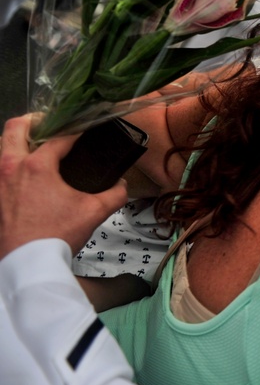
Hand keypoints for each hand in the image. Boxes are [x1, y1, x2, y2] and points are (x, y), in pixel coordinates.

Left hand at [0, 115, 126, 258]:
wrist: (28, 263)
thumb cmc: (58, 234)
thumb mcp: (94, 212)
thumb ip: (114, 194)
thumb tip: (122, 185)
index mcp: (37, 166)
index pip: (59, 138)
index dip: (76, 131)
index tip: (86, 130)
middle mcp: (11, 167)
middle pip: (15, 128)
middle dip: (33, 121)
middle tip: (48, 125)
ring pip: (1, 147)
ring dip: (17, 142)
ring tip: (35, 147)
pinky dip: (10, 164)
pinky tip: (25, 175)